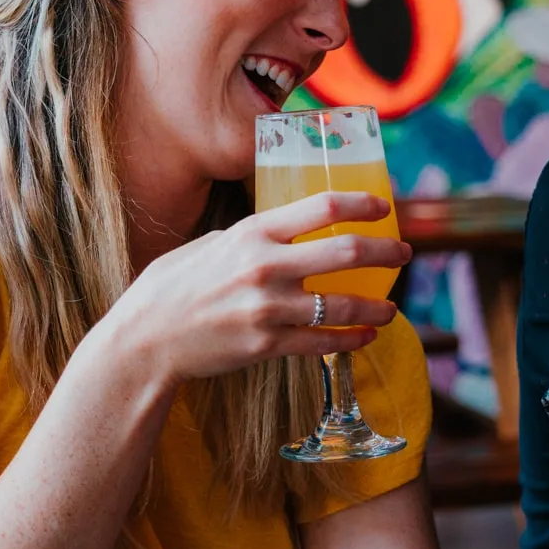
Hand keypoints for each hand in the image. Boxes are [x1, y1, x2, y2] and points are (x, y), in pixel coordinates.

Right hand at [104, 191, 412, 387]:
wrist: (144, 341)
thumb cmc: (170, 288)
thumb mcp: (207, 245)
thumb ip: (250, 238)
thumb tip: (284, 232)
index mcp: (251, 233)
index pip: (321, 207)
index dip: (361, 204)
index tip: (384, 207)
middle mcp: (264, 267)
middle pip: (346, 252)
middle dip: (385, 252)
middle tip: (403, 254)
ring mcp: (268, 308)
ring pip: (342, 305)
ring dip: (375, 307)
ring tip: (389, 309)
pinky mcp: (266, 345)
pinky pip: (322, 342)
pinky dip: (350, 340)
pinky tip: (364, 337)